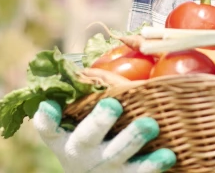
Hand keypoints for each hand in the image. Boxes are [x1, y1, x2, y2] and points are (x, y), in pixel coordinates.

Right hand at [33, 98, 175, 172]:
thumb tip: (100, 52)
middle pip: (86, 138)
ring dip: (132, 139)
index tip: (50, 105)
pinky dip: (153, 165)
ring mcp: (104, 168)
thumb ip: (82, 95)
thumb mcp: (77, 124)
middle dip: (99, 121)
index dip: (47, 117)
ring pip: (116, 156)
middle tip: (113, 105)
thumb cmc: (92, 141)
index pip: (49, 127)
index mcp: (65, 137)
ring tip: (150, 125)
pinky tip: (168, 154)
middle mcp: (81, 153)